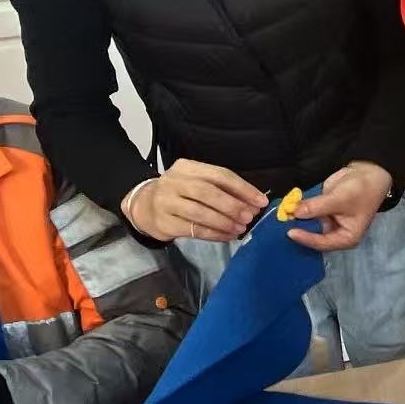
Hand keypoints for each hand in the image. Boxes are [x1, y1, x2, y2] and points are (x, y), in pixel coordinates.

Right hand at [124, 159, 266, 242]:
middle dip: (232, 205)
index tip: (260, 201)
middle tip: (249, 216)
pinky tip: (228, 236)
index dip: (242, 188)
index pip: (219, 174)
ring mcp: (166, 202)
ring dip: (224, 222)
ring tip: (241, 228)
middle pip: (207, 191)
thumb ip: (223, 190)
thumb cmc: (180, 194)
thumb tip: (254, 204)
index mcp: (187, 167)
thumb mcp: (198, 183)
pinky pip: (194, 229)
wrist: (145, 206)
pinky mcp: (164, 222)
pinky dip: (215, 234)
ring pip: (200, 212)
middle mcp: (174, 181)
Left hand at [288, 161, 393, 251]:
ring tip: (280, 218)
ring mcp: (327, 221)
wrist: (367, 172)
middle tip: (280, 228)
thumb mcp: (339, 199)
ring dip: (295, 220)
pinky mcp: (321, 211)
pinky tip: (285, 208)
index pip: (323, 243)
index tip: (290, 232)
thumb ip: (316, 206)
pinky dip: (297, 210)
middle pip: (313, 237)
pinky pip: (306, 213)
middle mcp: (335, 233)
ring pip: (308, 225)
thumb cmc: (361, 190)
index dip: (307, 238)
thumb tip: (294, 212)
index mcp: (346, 238)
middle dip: (299, 231)